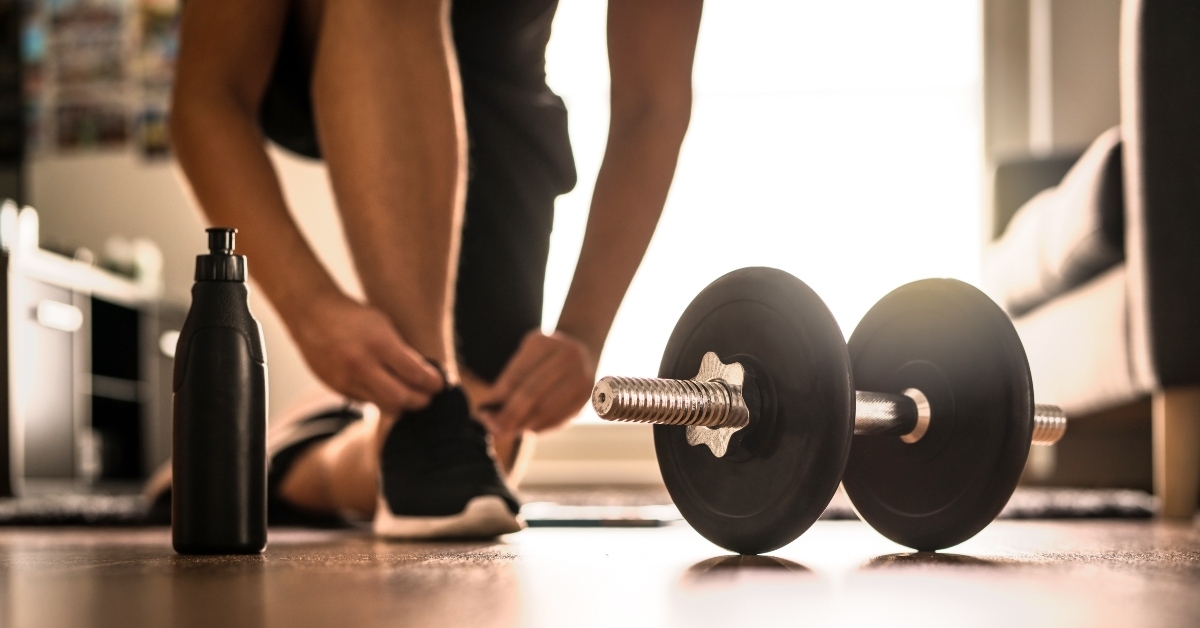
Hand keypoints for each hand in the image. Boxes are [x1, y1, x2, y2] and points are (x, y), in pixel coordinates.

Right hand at [287, 294, 443, 414]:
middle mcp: (362, 364)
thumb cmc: (353, 315)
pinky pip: (366, 401)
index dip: (433, 383)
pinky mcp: (336, 388)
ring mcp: (347, 379)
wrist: (310, 313)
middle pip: (401, 398)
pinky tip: (385, 390)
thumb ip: (401, 352)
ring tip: (410, 395)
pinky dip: (379, 398)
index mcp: (379, 343)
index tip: (440, 383)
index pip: (415, 374)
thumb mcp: (383, 325)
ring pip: (384, 405)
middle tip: (428, 396)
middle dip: (421, 400)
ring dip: (401, 403)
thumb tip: (424, 377)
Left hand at [477, 330, 595, 435]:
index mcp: (544, 343)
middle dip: (510, 415)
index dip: (499, 397)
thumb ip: (510, 380)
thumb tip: (490, 411)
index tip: (484, 413)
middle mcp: (567, 356)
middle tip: (494, 429)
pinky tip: (528, 429)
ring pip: (546, 410)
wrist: (583, 346)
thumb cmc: (543, 356)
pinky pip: (560, 418)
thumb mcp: (526, 356)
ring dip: (524, 425)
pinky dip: (540, 427)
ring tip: (508, 432)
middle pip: (532, 393)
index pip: (517, 375)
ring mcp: (581, 376)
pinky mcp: (588, 396)